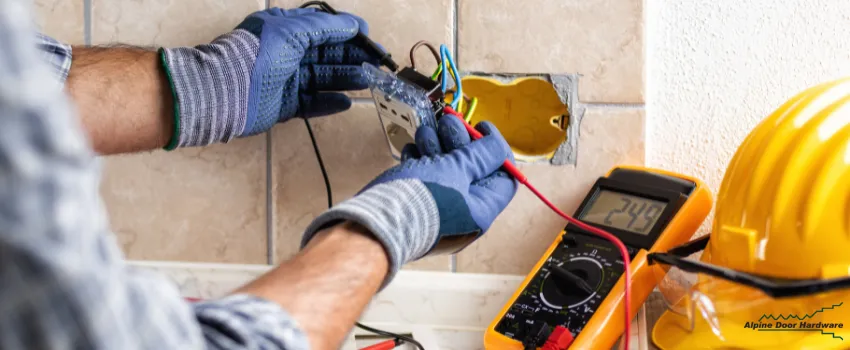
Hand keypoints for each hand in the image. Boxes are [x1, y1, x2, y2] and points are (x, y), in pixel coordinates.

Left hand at [160, 7, 379, 147]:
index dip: (346, 32)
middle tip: (376, 63)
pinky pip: (312, 103)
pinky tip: (346, 102)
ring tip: (368, 81)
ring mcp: (286, 80)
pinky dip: (328, 102)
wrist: (226, 90)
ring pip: (322, 78)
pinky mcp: (285, 105)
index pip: (322, 28)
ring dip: (345, 78)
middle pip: (326, 54)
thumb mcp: (292, 30)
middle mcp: (287, 53)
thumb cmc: (257, 54)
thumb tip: (353, 24)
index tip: (368, 37)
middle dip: (352, 57)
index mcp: (286, 29)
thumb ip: (325, 27)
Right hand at [301, 116, 517, 286]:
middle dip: (460, 141)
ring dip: (437, 145)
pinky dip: (420, 159)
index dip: (496, 149)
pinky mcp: (415, 204)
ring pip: (445, 169)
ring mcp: (437, 209)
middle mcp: (462, 213)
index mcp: (481, 210)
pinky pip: (424, 177)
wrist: (375, 223)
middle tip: (448, 123)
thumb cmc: (420, 199)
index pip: (504, 178)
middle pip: (472, 169)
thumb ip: (480, 156)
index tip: (481, 128)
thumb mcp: (457, 170)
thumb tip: (497, 147)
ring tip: (425, 133)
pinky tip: (412, 151)